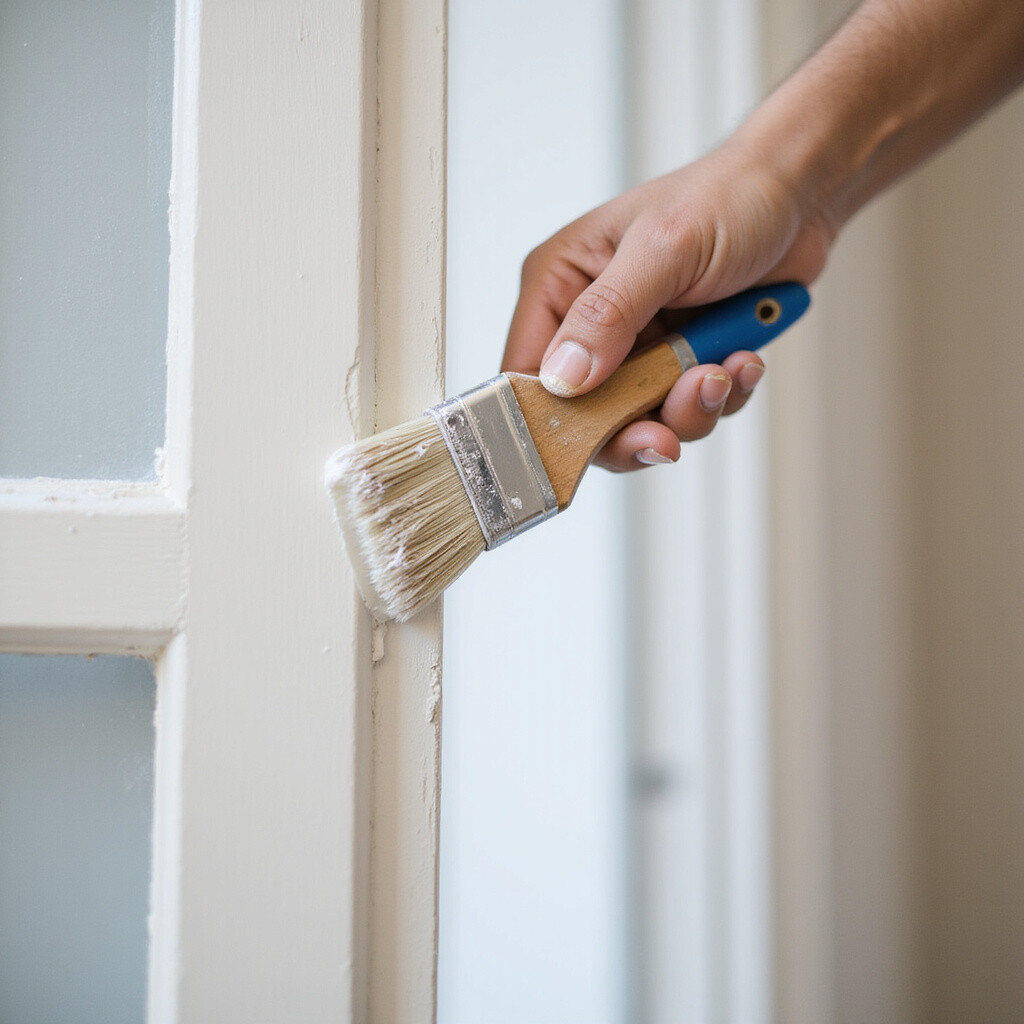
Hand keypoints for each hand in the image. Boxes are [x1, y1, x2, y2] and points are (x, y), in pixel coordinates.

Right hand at [501, 140, 831, 470]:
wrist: (798, 196)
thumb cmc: (728, 197)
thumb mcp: (664, 248)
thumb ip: (609, 314)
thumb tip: (562, 378)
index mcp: (560, 283)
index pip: (526, 372)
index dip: (551, 419)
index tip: (594, 442)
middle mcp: (588, 322)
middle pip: (583, 414)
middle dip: (633, 427)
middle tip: (668, 436)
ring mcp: (634, 347)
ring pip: (640, 421)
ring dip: (687, 411)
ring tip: (723, 371)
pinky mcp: (677, 362)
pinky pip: (686, 410)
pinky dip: (719, 398)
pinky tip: (743, 358)